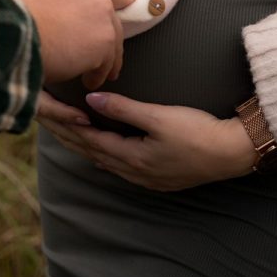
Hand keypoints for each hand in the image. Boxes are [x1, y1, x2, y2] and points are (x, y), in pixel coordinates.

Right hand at [13, 0, 137, 88]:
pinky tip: (87, 79)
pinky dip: (99, 72)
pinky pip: (109, 59)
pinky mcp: (105, 37)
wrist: (6, 35)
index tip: (112, 2)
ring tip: (97, 69)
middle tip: (114, 31)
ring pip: (116, 32)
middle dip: (122, 11)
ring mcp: (102, 8)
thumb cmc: (10, 15)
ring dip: (108, 52)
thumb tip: (66, 1)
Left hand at [36, 90, 254, 190]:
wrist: (230, 153)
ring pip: (103, 158)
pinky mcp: (155, 173)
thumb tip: (90, 101)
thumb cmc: (196, 132)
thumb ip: (124, 109)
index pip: (88, 140)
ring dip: (82, 143)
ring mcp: (144, 175)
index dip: (67, 125)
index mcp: (131, 156)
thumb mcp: (159, 117)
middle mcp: (132, 171)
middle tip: (47, 120)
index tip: (48, 109)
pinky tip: (99, 146)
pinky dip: (101, 150)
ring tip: (64, 130)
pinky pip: (117, 162)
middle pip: (91, 152)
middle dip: (67, 135)